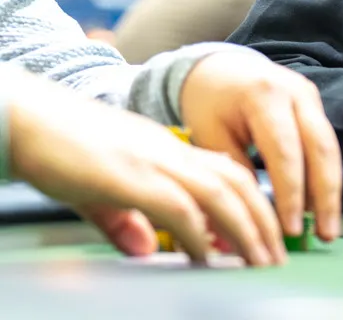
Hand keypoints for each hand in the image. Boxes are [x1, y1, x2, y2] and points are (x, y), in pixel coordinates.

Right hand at [8, 70, 283, 265]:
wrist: (26, 119)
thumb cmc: (60, 150)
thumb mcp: (102, 189)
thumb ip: (126, 219)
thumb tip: (146, 249)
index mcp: (170, 150)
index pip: (227, 172)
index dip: (252, 203)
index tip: (264, 235)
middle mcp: (171, 152)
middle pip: (236, 183)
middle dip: (263, 222)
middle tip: (277, 257)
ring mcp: (153, 161)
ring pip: (220, 194)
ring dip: (246, 230)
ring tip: (260, 262)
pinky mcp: (131, 177)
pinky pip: (179, 207)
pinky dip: (198, 235)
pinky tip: (206, 258)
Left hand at [179, 50, 341, 241]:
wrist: (217, 67)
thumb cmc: (208, 102)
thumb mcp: (211, 135)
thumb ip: (236, 172)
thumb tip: (255, 218)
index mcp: (264, 96)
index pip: (285, 152)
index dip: (291, 193)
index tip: (292, 228)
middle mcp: (296, 92)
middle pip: (322, 148)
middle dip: (326, 196)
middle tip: (326, 233)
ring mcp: (310, 95)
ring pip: (330, 148)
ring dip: (330, 190)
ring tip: (327, 226)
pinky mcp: (315, 104)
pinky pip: (324, 143)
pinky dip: (323, 175)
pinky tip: (319, 204)